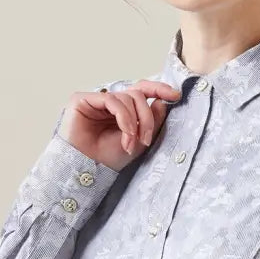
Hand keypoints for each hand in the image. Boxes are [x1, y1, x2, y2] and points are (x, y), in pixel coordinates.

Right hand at [59, 80, 180, 170]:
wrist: (88, 168)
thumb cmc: (109, 157)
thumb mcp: (139, 140)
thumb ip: (152, 121)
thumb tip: (161, 102)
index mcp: (123, 109)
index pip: (142, 91)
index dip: (159, 89)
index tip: (176, 96)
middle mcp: (110, 102)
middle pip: (138, 95)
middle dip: (147, 117)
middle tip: (146, 139)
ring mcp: (97, 100)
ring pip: (127, 97)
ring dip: (134, 122)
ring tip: (131, 143)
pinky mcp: (83, 99)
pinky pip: (112, 100)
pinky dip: (124, 118)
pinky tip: (125, 135)